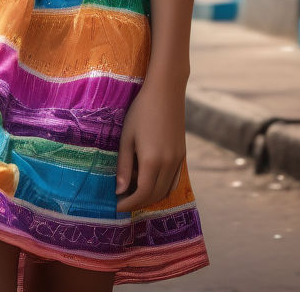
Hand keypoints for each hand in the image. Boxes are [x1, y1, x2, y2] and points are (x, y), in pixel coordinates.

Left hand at [115, 77, 186, 212]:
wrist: (166, 91)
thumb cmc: (141, 111)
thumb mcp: (127, 137)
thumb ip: (123, 165)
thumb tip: (119, 190)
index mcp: (152, 161)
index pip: (142, 193)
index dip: (129, 203)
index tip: (117, 206)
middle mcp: (168, 164)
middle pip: (155, 195)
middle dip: (138, 203)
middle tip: (123, 201)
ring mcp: (178, 160)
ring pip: (166, 189)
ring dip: (151, 196)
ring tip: (134, 193)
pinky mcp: (183, 154)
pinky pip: (174, 180)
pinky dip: (162, 187)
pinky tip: (150, 182)